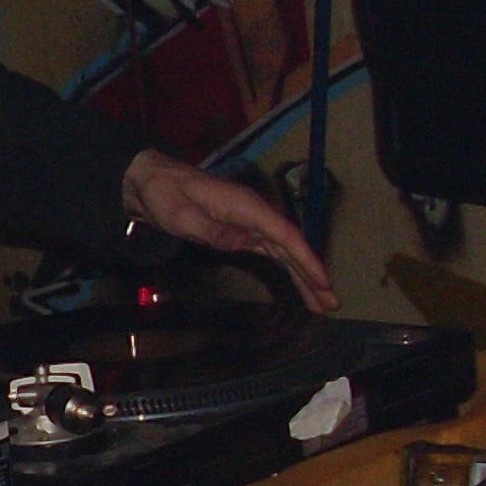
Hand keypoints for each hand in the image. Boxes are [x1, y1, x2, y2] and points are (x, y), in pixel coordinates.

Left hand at [121, 150, 337, 309]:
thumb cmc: (166, 195)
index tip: (323, 282)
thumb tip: (245, 244)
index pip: (285, 235)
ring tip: (323, 303)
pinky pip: (273, 253)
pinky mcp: (244, 232)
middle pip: (291, 246)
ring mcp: (251, 222)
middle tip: (332, 303)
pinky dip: (288, 269)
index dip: (306, 259)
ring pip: (285, 252)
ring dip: (304, 277)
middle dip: (313, 275)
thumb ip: (213, 231)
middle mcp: (255, 213)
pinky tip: (300, 286)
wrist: (153, 182)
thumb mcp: (182, 216)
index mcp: (246, 206)